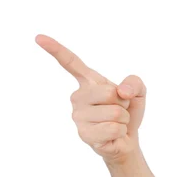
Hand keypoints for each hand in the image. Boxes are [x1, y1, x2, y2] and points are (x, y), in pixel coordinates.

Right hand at [35, 34, 145, 164]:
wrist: (127, 139)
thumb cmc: (128, 112)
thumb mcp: (138, 92)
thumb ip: (135, 83)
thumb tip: (122, 92)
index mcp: (88, 82)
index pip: (72, 63)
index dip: (56, 50)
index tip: (38, 37)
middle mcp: (78, 97)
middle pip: (110, 93)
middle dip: (123, 103)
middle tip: (119, 110)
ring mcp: (78, 116)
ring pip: (114, 113)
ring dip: (123, 119)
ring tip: (116, 122)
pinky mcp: (84, 134)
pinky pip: (113, 128)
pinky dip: (121, 131)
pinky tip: (112, 134)